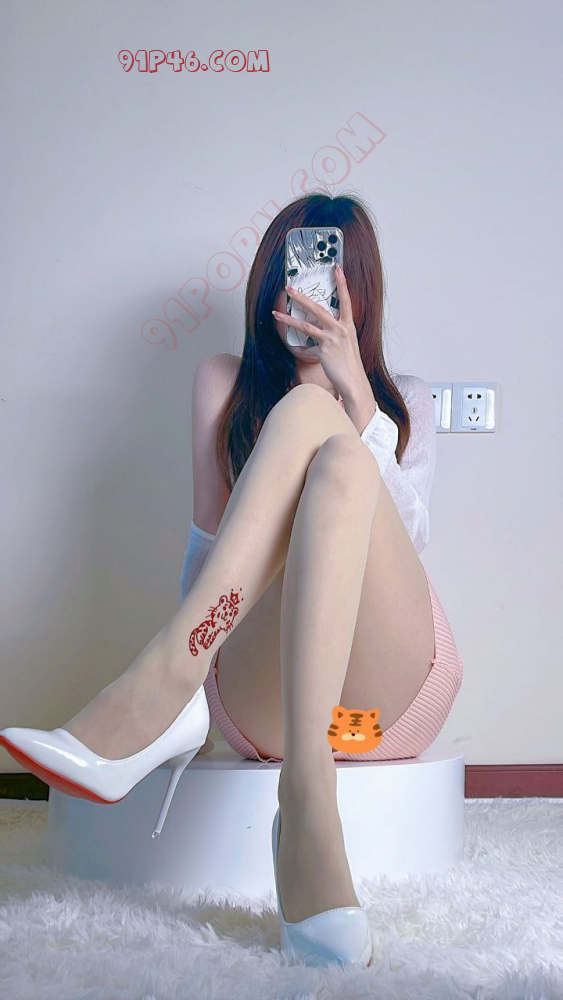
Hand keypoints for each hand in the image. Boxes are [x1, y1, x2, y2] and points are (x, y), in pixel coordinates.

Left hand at [272, 264, 368, 401]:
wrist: (353, 381)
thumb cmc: (349, 365)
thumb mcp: (343, 346)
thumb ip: (329, 338)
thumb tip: (312, 341)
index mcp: (348, 325)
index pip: (346, 300)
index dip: (342, 283)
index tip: (337, 268)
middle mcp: (341, 329)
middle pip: (318, 308)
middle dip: (302, 297)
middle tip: (289, 288)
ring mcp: (332, 339)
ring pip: (306, 324)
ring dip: (289, 319)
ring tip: (276, 313)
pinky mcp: (323, 350)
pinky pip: (306, 347)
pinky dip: (300, 349)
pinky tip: (295, 349)